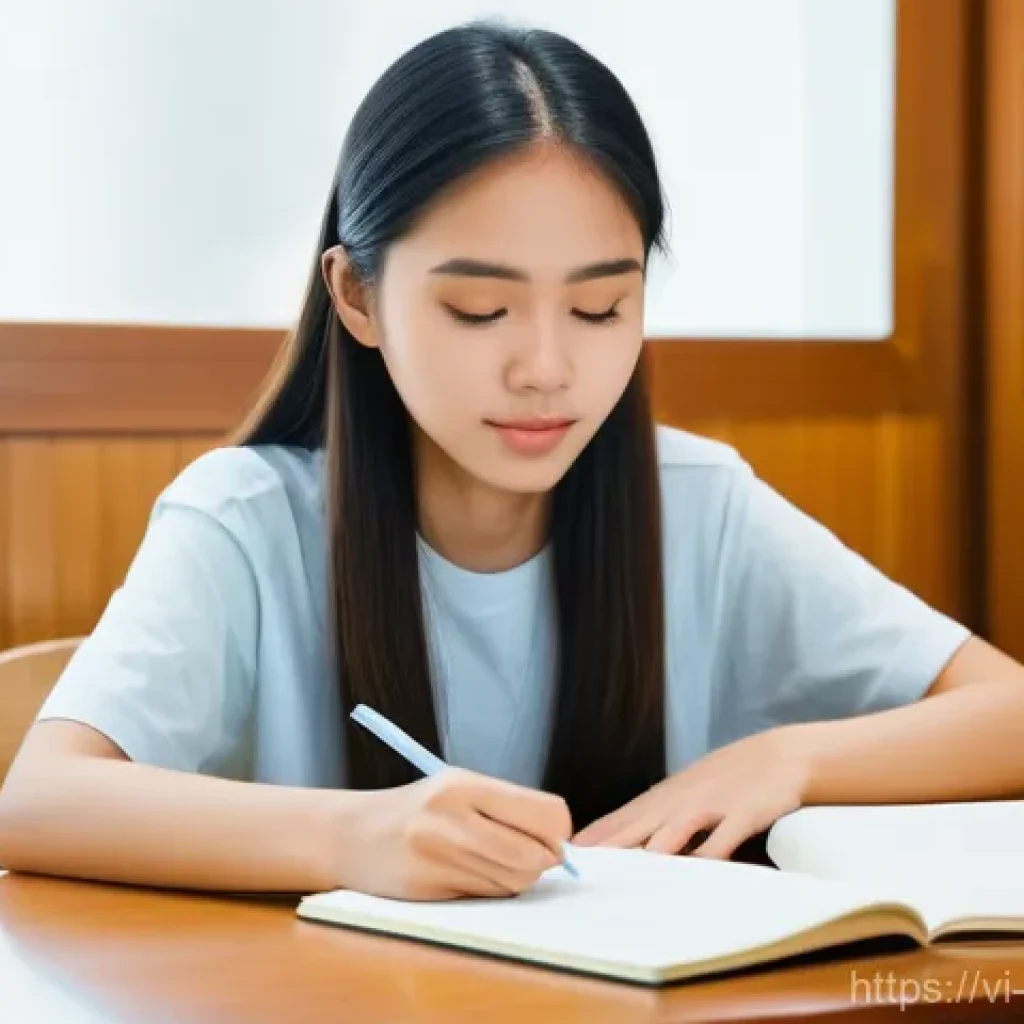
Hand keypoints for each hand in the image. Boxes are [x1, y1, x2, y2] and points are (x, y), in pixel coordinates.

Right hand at [337, 768, 571, 900]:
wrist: (351, 834)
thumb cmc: (416, 810)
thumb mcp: (458, 788)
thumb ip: (507, 808)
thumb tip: (559, 843)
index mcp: (465, 785)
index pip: (545, 813)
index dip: (557, 831)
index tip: (550, 836)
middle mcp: (452, 818)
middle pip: (534, 855)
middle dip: (541, 861)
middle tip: (526, 855)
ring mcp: (439, 855)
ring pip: (515, 881)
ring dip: (515, 877)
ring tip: (490, 861)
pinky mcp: (429, 888)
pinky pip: (487, 897)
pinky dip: (490, 890)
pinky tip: (466, 873)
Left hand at [572, 726, 812, 858]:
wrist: (779, 755)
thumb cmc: (724, 781)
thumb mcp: (683, 795)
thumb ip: (651, 819)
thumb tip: (614, 843)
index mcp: (663, 799)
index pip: (619, 820)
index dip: (592, 839)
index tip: (562, 856)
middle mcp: (680, 801)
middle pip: (638, 825)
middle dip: (610, 847)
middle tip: (582, 866)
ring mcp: (712, 805)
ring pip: (678, 828)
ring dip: (655, 847)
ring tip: (631, 868)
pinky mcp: (744, 813)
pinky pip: (725, 835)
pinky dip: (711, 852)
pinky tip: (699, 869)